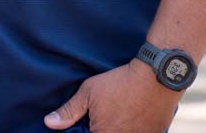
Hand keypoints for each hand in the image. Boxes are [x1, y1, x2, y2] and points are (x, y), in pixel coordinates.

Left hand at [44, 59, 180, 132]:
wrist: (156, 77)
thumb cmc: (120, 83)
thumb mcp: (89, 92)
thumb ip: (69, 111)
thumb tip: (49, 123)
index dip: (86, 130)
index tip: (89, 120)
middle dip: (100, 127)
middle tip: (106, 113)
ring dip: (117, 127)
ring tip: (119, 113)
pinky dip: (133, 127)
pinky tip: (132, 115)